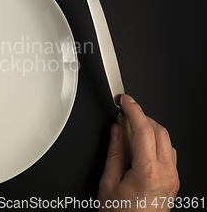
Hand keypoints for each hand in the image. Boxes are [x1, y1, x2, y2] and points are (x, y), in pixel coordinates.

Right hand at [98, 94, 178, 210]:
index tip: (124, 100)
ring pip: (166, 140)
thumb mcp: (108, 182)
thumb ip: (115, 152)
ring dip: (149, 129)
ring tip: (130, 129)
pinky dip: (155, 142)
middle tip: (124, 112)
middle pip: (159, 131)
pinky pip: (168, 153)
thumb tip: (118, 130)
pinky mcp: (173, 181)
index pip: (144, 129)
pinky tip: (141, 145)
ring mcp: (172, 177)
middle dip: (141, 116)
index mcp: (147, 172)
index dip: (133, 109)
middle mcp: (166, 173)